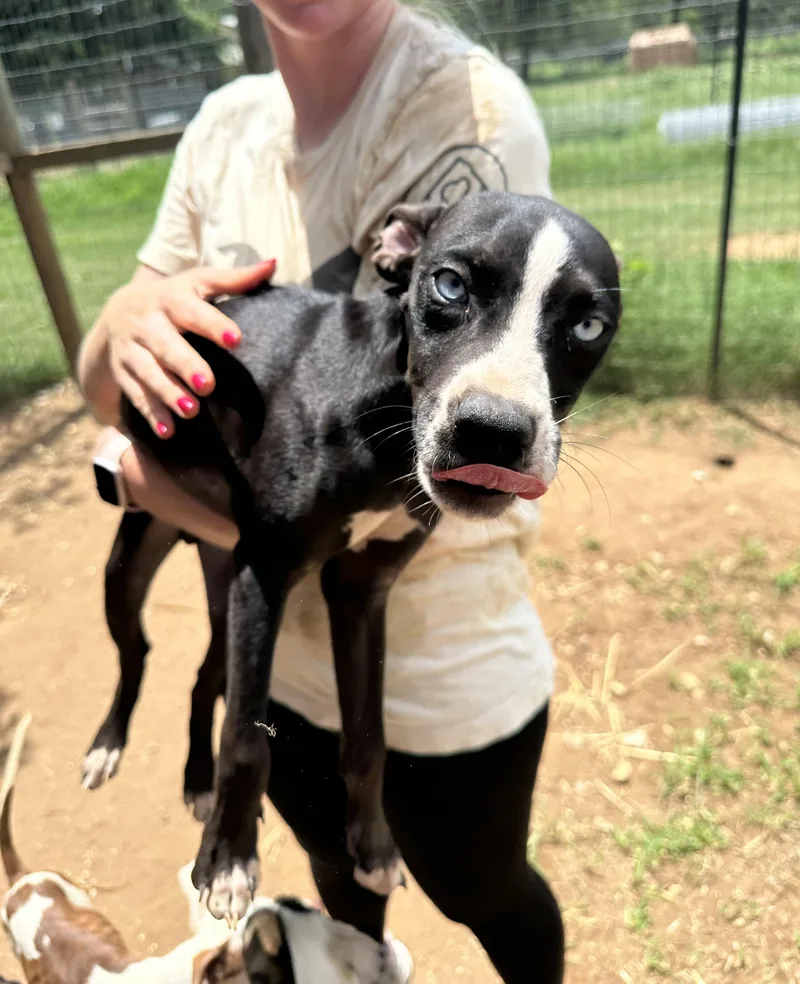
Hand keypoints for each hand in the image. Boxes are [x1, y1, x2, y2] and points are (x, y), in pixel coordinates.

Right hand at [101, 260, 274, 436]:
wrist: (117, 313)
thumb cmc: (173, 300)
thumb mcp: (197, 284)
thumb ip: (234, 279)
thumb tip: (273, 264)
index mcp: (170, 298)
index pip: (191, 310)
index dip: (212, 323)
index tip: (235, 339)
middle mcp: (147, 323)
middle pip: (165, 344)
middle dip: (185, 364)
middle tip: (208, 385)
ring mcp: (131, 349)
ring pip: (148, 372)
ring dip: (168, 392)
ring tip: (192, 411)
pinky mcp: (123, 373)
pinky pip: (135, 394)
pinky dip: (151, 413)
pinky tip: (168, 431)